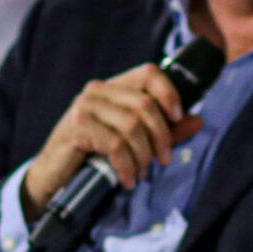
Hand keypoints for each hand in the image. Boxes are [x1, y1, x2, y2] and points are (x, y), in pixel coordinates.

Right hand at [21, 64, 206, 219]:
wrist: (54, 177)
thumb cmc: (95, 157)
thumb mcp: (135, 143)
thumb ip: (165, 131)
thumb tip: (198, 120)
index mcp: (113, 88)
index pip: (149, 72)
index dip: (169, 92)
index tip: (178, 118)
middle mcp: (97, 91)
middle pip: (145, 104)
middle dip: (161, 136)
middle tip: (163, 160)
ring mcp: (84, 107)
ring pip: (132, 126)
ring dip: (143, 156)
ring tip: (141, 173)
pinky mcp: (76, 128)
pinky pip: (115, 145)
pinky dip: (127, 166)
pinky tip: (127, 179)